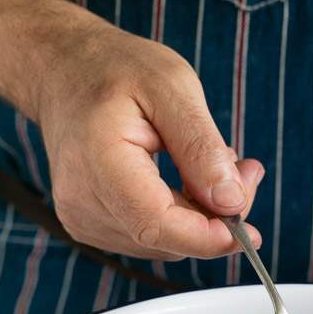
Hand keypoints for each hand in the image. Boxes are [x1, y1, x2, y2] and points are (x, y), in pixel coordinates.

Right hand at [37, 17, 263, 260]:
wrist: (63, 72)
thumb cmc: (114, 70)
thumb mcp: (172, 87)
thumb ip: (203, 148)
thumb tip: (231, 202)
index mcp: (97, 161)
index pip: (157, 224)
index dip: (208, 237)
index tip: (249, 231)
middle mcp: (81, 201)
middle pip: (167, 238)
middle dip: (217, 216)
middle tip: (246, 170)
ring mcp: (82, 219)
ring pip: (165, 243)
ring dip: (200, 215)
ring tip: (207, 163)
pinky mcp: (91, 226)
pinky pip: (152, 238)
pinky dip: (180, 217)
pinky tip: (183, 181)